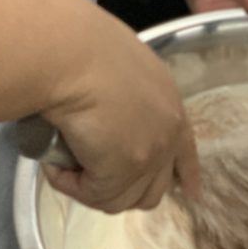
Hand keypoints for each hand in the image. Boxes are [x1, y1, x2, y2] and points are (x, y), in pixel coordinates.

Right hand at [41, 3, 200, 213]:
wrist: (72, 55)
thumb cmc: (85, 49)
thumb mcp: (121, 70)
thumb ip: (127, 100)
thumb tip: (105, 122)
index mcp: (170, 102)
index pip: (186, 150)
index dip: (186, 174)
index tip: (191, 194)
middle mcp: (168, 131)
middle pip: (155, 187)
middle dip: (125, 190)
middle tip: (92, 177)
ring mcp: (149, 155)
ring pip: (123, 199)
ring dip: (92, 187)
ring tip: (65, 164)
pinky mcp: (121, 173)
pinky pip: (92, 195)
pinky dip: (69, 184)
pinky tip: (55, 165)